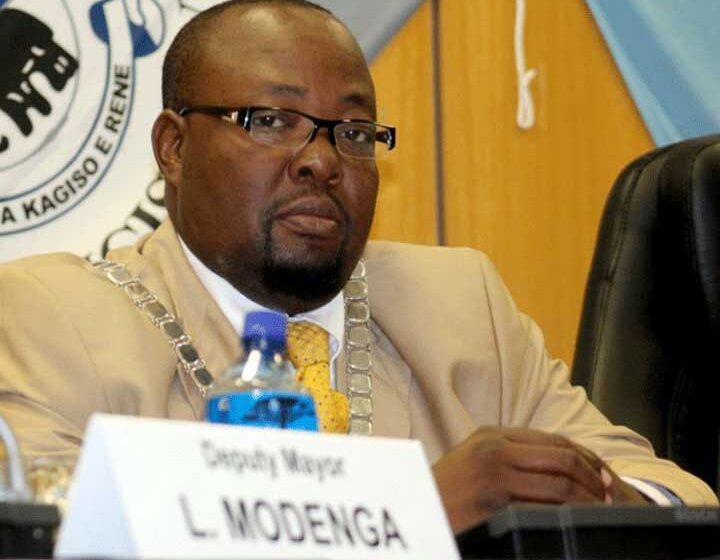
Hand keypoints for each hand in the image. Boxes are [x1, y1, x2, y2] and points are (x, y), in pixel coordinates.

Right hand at [432, 427, 641, 533]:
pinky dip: (567, 518)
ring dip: (587, 500)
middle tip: (609, 497)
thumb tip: (560, 468)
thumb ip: (509, 455)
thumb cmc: (447, 492)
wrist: (417, 511)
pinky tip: (574, 524)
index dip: (587, 457)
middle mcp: (495, 449)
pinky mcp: (494, 502)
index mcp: (492, 435)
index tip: (605, 475)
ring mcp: (493, 475)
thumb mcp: (474, 461)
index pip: (555, 440)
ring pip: (560, 485)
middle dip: (594, 479)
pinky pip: (544, 510)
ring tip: (598, 512)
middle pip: (563, 458)